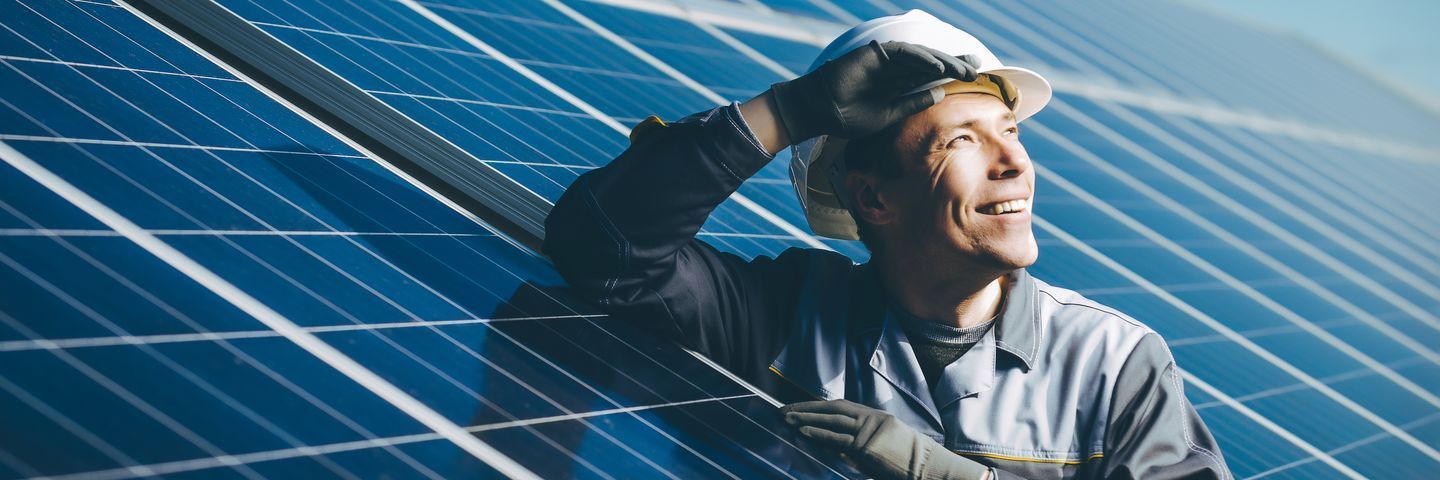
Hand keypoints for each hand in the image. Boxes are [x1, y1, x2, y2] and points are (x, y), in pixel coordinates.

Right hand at [769, 40, 978, 141]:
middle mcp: (895, 71)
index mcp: (898, 86)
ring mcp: (886, 62)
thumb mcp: (889, 115)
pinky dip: (922, 58)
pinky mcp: (876, 55)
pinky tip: (938, 65)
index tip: (974, 79)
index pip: (931, 78)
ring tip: (964, 68)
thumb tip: (939, 92)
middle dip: (954, 65)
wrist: (821, 111)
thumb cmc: (849, 118)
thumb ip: (913, 103)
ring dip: (944, 61)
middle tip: (978, 68)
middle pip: (931, 64)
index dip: (952, 76)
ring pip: (921, 58)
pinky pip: (904, 54)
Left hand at [782, 399, 990, 479]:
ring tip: (786, 417)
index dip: (818, 406)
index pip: (841, 407)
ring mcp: (870, 431)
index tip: (801, 407)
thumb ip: (865, 444)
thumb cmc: (912, 464)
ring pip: (831, 418)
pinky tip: (802, 430)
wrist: (931, 469)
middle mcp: (872, 419)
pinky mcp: (867, 446)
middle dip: (806, 408)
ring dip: (806, 417)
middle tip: (784, 409)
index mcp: (876, 418)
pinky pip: (837, 437)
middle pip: (832, 408)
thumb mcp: (888, 447)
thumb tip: (844, 450)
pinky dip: (818, 433)